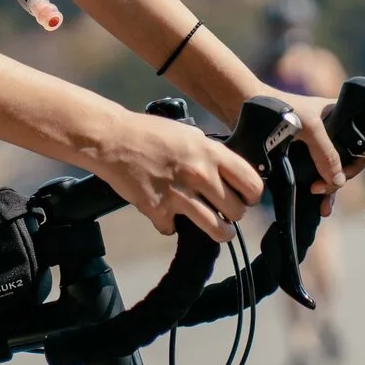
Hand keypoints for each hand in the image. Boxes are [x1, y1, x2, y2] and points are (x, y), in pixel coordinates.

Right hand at [84, 109, 262, 239]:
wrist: (112, 140)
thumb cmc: (151, 133)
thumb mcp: (190, 135)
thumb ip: (212, 155)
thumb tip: (230, 175)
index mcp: (211, 153)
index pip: (252, 184)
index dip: (252, 195)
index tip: (245, 197)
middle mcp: (200, 175)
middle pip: (237, 211)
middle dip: (233, 213)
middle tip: (223, 210)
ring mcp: (179, 195)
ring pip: (218, 230)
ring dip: (217, 230)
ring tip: (214, 227)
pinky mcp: (159, 211)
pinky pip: (174, 230)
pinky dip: (170, 225)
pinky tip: (166, 214)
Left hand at [277, 92, 364, 209]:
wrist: (248, 105)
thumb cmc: (281, 107)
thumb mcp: (310, 128)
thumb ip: (326, 154)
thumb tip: (338, 182)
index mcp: (340, 116)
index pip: (359, 145)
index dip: (353, 164)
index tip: (341, 176)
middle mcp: (331, 130)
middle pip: (344, 162)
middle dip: (337, 180)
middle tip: (320, 190)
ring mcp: (315, 144)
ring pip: (330, 171)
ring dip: (328, 188)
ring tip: (321, 204)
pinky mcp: (300, 154)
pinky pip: (314, 174)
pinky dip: (317, 188)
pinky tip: (317, 202)